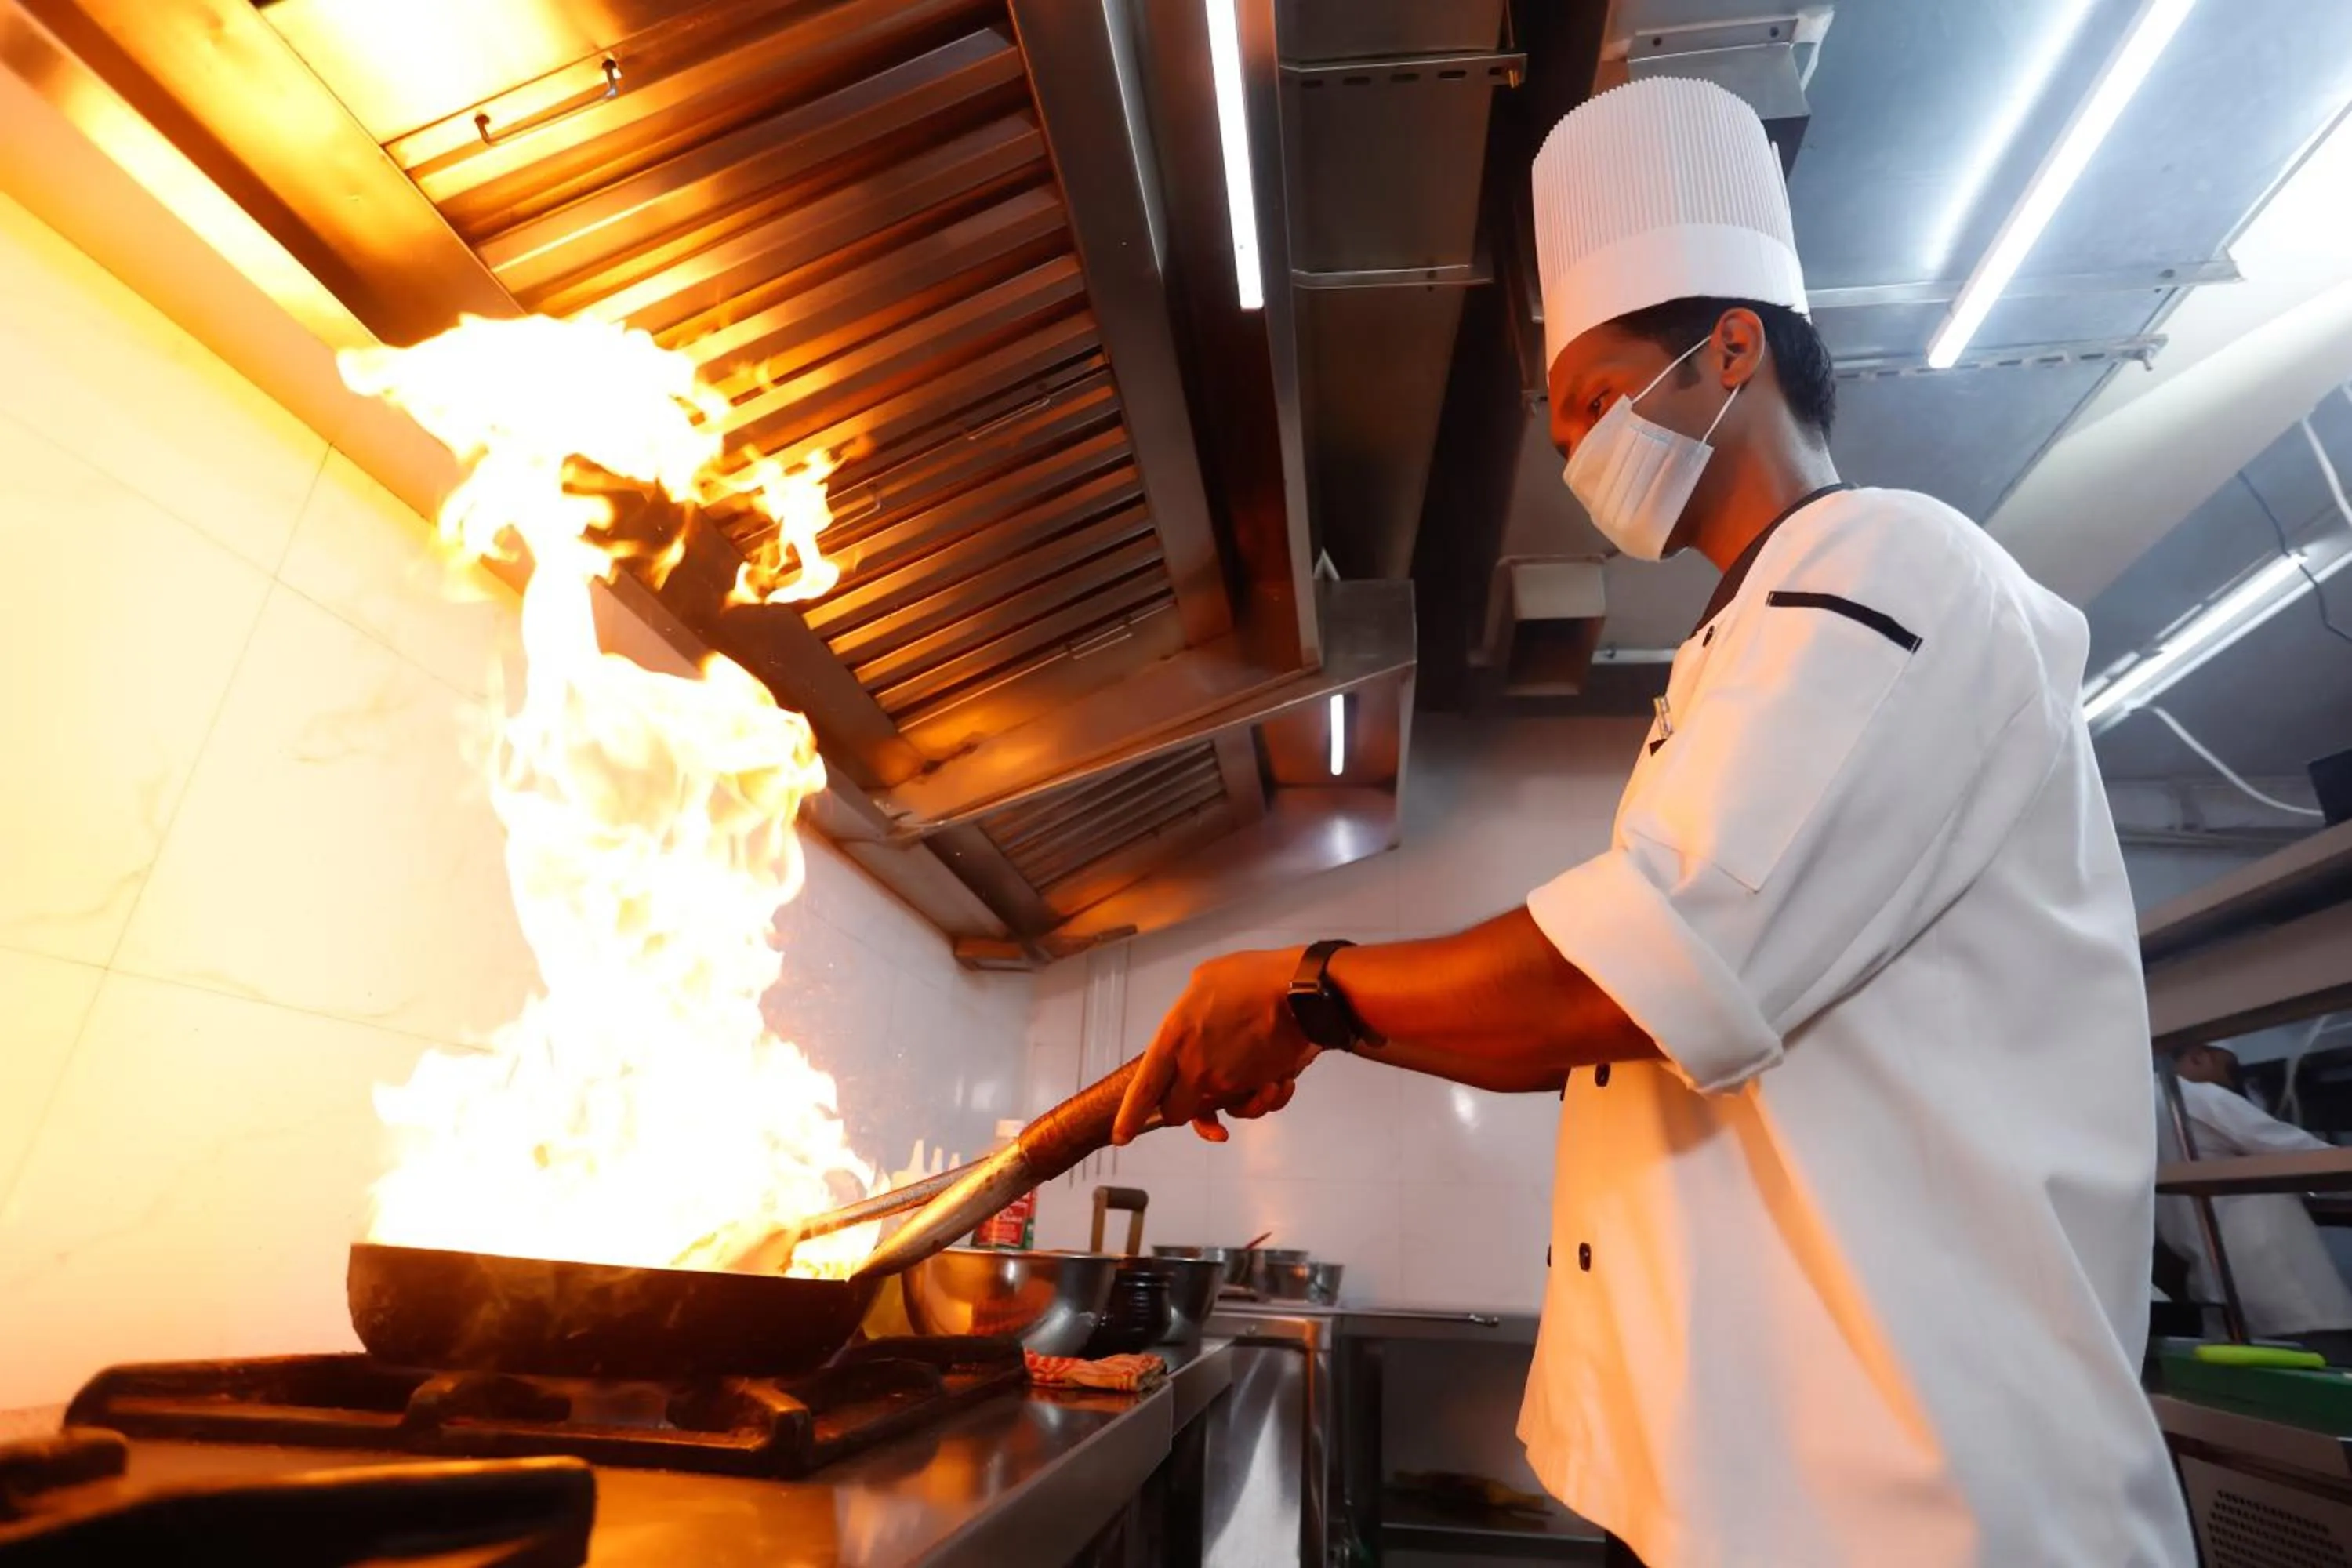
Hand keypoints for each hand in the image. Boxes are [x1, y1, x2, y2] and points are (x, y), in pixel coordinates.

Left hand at [1113, 946, 1321, 1144]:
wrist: (1301, 990)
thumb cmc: (1253, 977)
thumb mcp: (1204, 980)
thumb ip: (1189, 1009)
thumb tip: (1191, 1019)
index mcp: (1174, 1037)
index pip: (1144, 1089)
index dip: (1130, 1117)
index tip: (1121, 1136)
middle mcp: (1196, 1067)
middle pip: (1178, 1112)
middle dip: (1186, 1109)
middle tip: (1198, 1095)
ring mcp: (1227, 1081)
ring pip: (1221, 1110)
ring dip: (1236, 1101)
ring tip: (1254, 1078)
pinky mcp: (1257, 1088)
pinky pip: (1255, 1105)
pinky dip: (1265, 1097)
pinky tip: (1277, 1078)